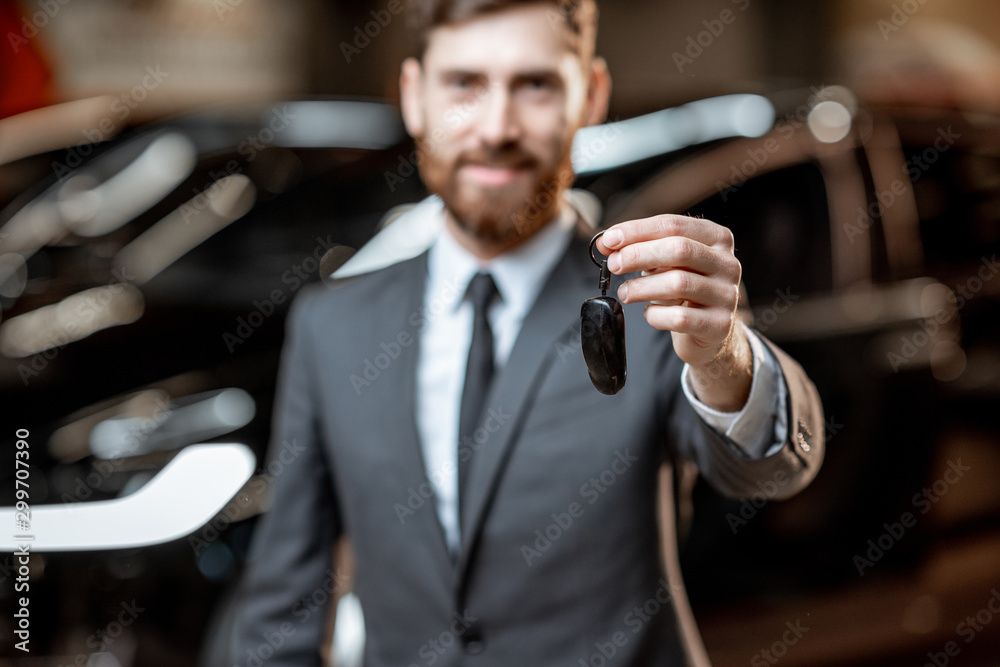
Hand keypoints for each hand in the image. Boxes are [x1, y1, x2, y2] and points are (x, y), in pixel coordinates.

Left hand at [595, 214, 751, 410]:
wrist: (707, 331)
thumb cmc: (682, 289)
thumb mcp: (664, 263)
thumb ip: (639, 248)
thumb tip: (606, 243)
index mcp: (716, 238)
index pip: (673, 225)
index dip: (637, 231)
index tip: (608, 240)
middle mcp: (727, 263)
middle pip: (679, 250)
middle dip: (638, 255)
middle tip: (614, 265)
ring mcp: (727, 295)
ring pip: (679, 283)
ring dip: (642, 287)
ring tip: (625, 292)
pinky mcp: (719, 325)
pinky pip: (680, 318)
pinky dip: (656, 315)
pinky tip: (650, 313)